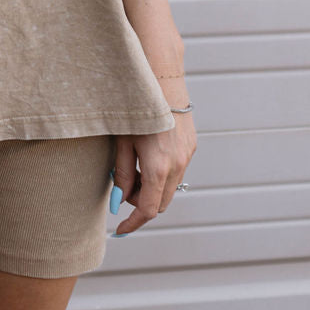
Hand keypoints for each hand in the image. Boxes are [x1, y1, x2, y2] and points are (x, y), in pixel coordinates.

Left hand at [109, 111, 196, 236]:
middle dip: (141, 202)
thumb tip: (118, 200)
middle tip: (124, 185)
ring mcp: (187, 157)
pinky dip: (162, 174)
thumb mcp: (122, 142)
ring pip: (170, 188)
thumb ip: (121, 173)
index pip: (147, 210)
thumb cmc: (136, 109)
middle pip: (160, 203)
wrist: (161, 80)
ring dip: (152, 187)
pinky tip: (149, 153)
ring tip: (135, 163)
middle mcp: (177, 166)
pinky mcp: (191, 147)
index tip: (121, 229)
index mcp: (157, 168)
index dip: (133, 223)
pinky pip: (177, 171)